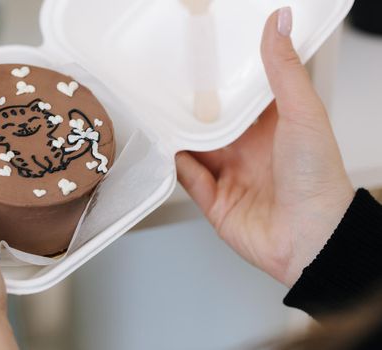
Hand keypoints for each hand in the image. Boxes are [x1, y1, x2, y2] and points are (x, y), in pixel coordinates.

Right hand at [176, 8, 354, 286]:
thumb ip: (284, 70)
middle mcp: (248, 152)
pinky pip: (188, 178)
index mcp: (271, 130)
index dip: (222, 84)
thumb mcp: (302, 113)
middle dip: (192, 109)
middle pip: (211, 126)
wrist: (310, 237)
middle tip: (169, 85)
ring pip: (194, 149)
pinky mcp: (214, 201)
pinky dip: (175, 163)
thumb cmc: (317, 177)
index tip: (203, 63)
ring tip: (158, 112)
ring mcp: (230, 176)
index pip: (239, 102)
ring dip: (178, 134)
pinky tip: (165, 148)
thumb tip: (279, 23)